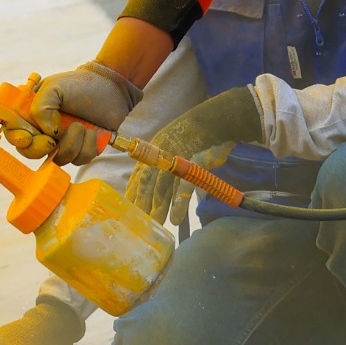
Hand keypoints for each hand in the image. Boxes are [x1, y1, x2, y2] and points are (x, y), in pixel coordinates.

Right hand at [7, 61, 141, 166]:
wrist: (111, 87)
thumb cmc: (80, 84)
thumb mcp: (54, 87)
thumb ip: (41, 107)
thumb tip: (47, 134)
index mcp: (33, 116)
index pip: (14, 133)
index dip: (17, 139)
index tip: (27, 137)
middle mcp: (46, 132)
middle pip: (31, 154)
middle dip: (41, 148)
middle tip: (52, 138)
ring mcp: (64, 143)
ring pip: (59, 159)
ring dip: (71, 142)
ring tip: (81, 124)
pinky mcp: (83, 150)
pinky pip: (80, 159)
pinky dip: (88, 145)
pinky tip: (93, 131)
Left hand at [127, 86, 262, 224]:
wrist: (217, 121)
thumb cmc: (199, 135)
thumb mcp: (176, 144)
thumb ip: (166, 159)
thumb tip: (159, 177)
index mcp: (156, 149)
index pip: (140, 171)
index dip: (134, 188)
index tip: (128, 204)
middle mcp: (162, 153)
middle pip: (148, 182)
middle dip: (142, 202)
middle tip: (138, 222)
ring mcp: (177, 157)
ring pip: (163, 187)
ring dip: (158, 207)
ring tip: (156, 223)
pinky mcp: (194, 162)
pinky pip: (183, 187)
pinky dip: (179, 204)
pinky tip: (175, 219)